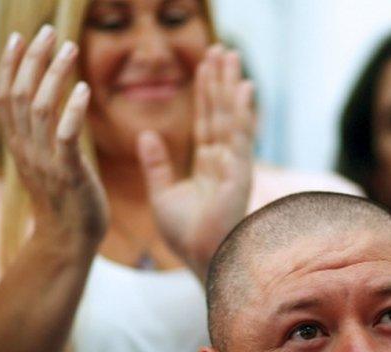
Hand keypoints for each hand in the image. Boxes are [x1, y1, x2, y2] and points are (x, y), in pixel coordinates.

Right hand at [0, 26, 108, 245]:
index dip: (10, 65)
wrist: (68, 243)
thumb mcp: (46, 164)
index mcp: (19, 147)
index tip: (19, 37)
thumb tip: (45, 109)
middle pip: (18, 95)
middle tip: (48, 31)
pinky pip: (66, 136)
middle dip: (32, 59)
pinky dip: (72, 110)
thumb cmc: (64, 203)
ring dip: (53, 75)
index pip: (5, 98)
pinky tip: (83, 88)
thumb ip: (42, 137)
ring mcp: (45, 162)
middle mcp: (26, 151)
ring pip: (40, 108)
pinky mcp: (68, 175)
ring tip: (69, 47)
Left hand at [139, 45, 254, 279]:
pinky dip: (242, 113)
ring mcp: (234, 167)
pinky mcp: (239, 176)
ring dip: (231, 87)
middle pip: (221, 113)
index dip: (205, 93)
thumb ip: (156, 164)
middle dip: (220, 81)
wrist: (199, 262)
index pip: (207, 122)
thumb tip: (147, 134)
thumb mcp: (162, 195)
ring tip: (230, 57)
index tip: (204, 65)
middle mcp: (225, 162)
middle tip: (221, 49)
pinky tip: (243, 89)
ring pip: (232, 118)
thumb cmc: (186, 236)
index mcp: (208, 166)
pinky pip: (240, 138)